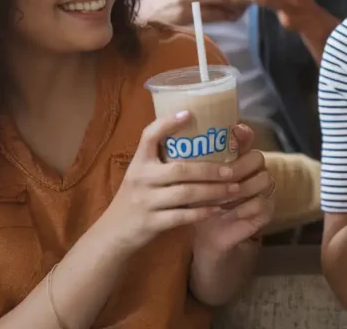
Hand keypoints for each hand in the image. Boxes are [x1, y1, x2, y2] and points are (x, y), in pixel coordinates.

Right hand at [101, 112, 241, 253]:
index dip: (167, 123)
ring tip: (233, 189)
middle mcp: (140, 178)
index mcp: (139, 162)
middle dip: (210, 170)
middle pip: (180, 169)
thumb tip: (197, 139)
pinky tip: (218, 209)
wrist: (113, 234)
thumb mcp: (142, 175)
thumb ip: (162, 161)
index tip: (190, 113)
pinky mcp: (151, 222)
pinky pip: (182, 216)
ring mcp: (145, 201)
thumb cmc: (135, 198)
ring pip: (186, 193)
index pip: (148, 136)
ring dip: (213, 191)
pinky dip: (203, 212)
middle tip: (232, 170)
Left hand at [193, 124, 275, 253]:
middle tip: (224, 175)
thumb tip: (171, 145)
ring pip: (262, 179)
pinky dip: (242, 208)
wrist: (206, 236)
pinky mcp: (266, 209)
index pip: (246, 138)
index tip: (234, 131)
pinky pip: (260, 203)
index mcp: (235, 157)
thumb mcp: (188, 183)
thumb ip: (186, 164)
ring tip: (220, 198)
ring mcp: (263, 189)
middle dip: (239, 166)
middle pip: (257, 157)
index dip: (243, 133)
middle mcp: (253, 169)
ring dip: (240, 189)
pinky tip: (226, 213)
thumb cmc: (197, 205)